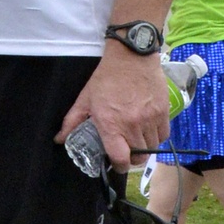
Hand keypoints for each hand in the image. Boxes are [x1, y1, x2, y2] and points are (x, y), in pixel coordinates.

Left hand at [56, 49, 168, 172]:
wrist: (131, 57)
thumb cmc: (106, 78)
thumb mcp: (85, 99)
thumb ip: (72, 121)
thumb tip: (60, 139)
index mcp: (111, 124)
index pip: (120, 158)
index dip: (119, 166)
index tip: (117, 164)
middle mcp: (132, 125)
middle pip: (139, 156)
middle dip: (132, 158)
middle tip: (126, 151)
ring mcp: (150, 119)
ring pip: (152, 147)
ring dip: (145, 147)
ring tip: (136, 140)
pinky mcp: (163, 112)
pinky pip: (164, 135)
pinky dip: (156, 137)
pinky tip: (148, 131)